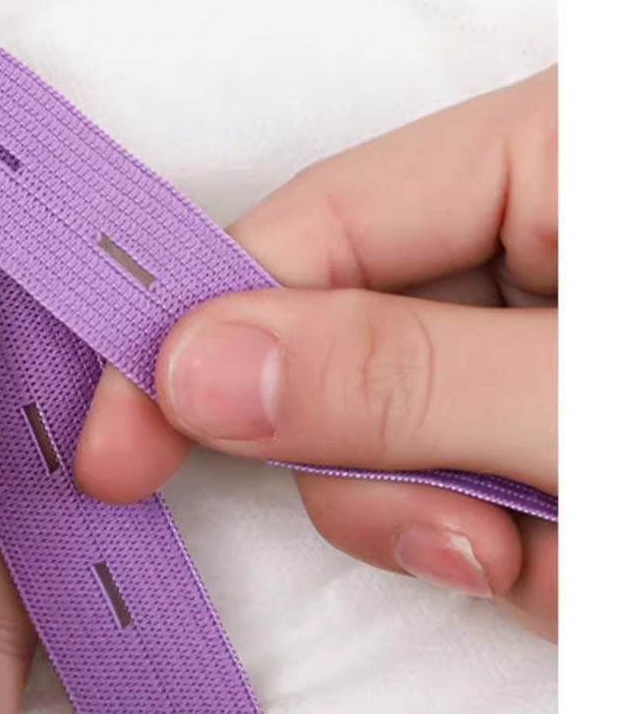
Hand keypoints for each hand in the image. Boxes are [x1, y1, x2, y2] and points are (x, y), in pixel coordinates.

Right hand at [76, 68, 557, 639]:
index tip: (122, 438)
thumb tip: (200, 368)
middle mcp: (544, 226)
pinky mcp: (572, 417)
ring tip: (573, 560)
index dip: (212, 330)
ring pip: (416, 438)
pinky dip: (535, 557)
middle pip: (356, 341)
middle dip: (388, 472)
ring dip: (475, 531)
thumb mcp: (586, 399)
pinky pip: (485, 491)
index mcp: (548, 150)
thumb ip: (401, 379)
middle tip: (474, 541)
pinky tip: (593, 563)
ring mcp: (560, 328)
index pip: (323, 221)